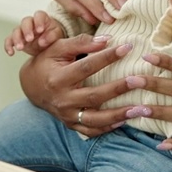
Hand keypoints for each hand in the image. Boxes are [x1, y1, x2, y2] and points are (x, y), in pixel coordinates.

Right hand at [5, 11, 66, 55]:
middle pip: (25, 22)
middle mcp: (31, 23)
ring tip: (20, 48)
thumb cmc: (54, 36)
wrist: (49, 44)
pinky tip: (11, 52)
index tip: (40, 30)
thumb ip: (52, 36)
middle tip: (29, 39)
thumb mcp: (57, 35)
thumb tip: (42, 41)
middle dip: (26, 30)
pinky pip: (9, 40)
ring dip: (17, 38)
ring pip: (16, 30)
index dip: (38, 21)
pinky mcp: (17, 39)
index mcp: (42, 19)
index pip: (39, 16)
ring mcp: (23, 31)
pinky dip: (8, 45)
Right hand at [19, 33, 135, 137]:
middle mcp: (62, 99)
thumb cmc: (47, 62)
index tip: (128, 48)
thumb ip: (81, 43)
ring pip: (95, 119)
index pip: (86, 67)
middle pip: (94, 96)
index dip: (107, 57)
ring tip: (140, 109)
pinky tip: (125, 121)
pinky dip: (108, 128)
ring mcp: (66, 115)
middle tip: (140, 80)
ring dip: (118, 115)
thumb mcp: (58, 48)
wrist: (31, 86)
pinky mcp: (70, 124)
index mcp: (58, 78)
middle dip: (118, 89)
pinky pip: (91, 131)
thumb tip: (107, 40)